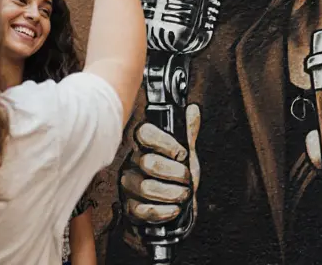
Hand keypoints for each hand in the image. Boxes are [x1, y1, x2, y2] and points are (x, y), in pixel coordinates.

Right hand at [119, 104, 200, 225]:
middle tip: (187, 178)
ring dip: (172, 193)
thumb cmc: (175, 179)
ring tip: (183, 194)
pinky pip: (144, 210)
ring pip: (147, 187)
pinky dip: (165, 211)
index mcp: (144, 147)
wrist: (171, 207)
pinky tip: (174, 208)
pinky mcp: (130, 208)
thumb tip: (193, 109)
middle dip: (175, 172)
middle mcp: (132, 164)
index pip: (144, 133)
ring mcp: (129, 186)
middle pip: (148, 162)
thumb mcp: (186, 156)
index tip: (182, 153)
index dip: (165, 142)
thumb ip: (188, 134)